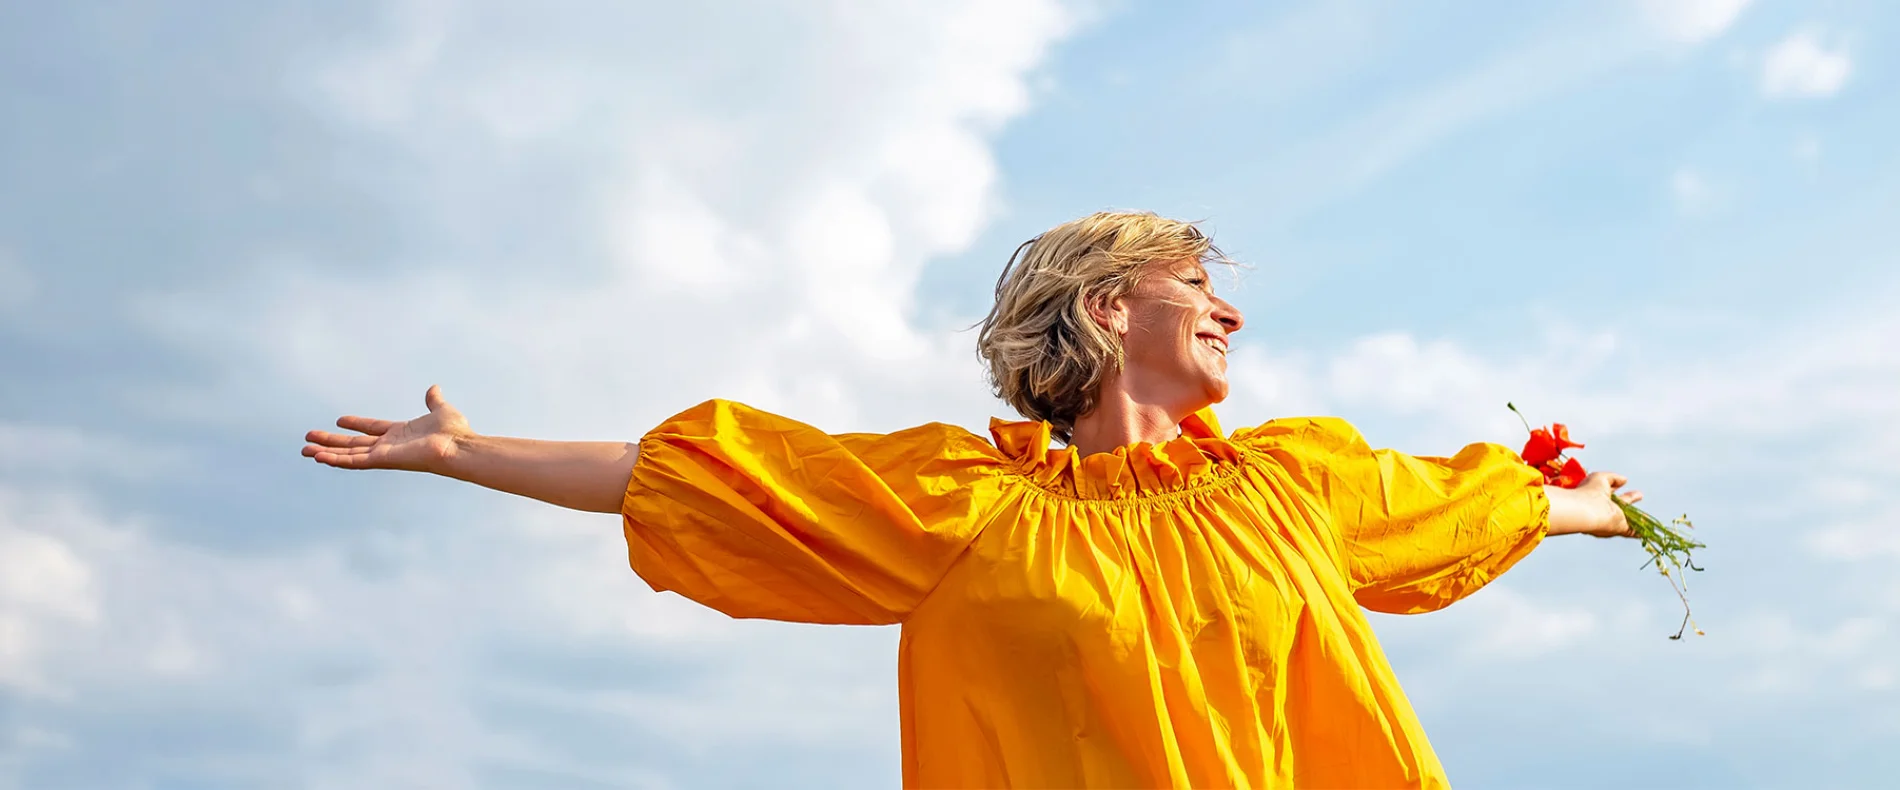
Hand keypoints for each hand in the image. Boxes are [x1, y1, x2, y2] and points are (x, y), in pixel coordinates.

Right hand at [302, 385, 470, 472]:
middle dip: (331, 442)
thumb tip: (434, 389)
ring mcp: (385, 454)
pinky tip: (319, 457)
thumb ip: (434, 401)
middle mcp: (390, 446)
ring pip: (348, 454)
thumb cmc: (455, 432)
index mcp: (401, 434)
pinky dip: (336, 460)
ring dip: (326, 452)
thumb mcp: (441, 410)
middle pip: (353, 444)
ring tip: (305, 450)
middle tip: (309, 438)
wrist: (460, 446)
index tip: (339, 419)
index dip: (356, 424)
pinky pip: (354, 461)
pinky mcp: (383, 460)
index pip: (372, 429)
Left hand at [1572, 470, 1643, 537]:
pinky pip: (1630, 531)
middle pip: (1618, 503)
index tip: (1624, 482)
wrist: (1586, 511)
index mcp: (1596, 495)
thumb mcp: (1600, 478)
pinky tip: (1645, 532)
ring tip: (1647, 516)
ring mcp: (1611, 519)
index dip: (1615, 486)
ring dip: (1636, 517)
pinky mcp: (1619, 528)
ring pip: (1626, 518)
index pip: (1607, 490)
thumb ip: (1613, 478)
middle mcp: (1603, 508)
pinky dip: (1638, 532)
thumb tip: (1625, 480)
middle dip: (1629, 498)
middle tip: (1640, 495)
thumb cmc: (1588, 492)